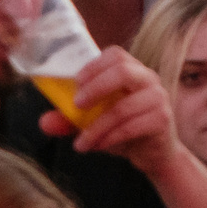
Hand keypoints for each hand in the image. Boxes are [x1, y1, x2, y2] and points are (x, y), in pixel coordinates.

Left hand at [41, 47, 178, 172]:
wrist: (153, 153)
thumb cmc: (122, 129)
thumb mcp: (92, 122)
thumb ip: (69, 119)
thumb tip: (44, 121)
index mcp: (131, 71)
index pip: (115, 54)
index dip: (93, 66)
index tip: (75, 83)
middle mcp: (148, 79)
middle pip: (123, 71)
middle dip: (96, 88)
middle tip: (77, 106)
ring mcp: (158, 98)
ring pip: (122, 107)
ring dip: (96, 127)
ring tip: (81, 143)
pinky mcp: (162, 119)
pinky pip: (132, 126)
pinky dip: (110, 138)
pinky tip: (99, 146)